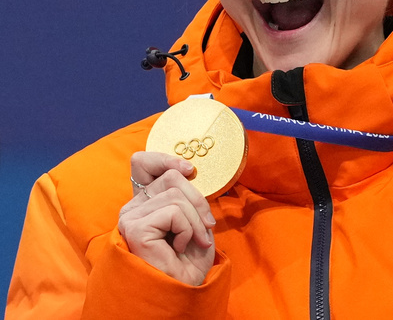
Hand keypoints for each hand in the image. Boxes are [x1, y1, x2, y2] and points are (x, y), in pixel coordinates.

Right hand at [118, 152, 216, 285]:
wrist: (181, 291)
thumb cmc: (187, 261)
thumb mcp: (193, 220)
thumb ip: (185, 195)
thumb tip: (187, 170)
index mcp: (144, 203)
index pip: (142, 163)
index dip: (164, 159)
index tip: (189, 170)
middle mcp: (132, 208)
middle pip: (171, 177)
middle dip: (198, 201)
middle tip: (205, 227)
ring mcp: (130, 217)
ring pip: (176, 195)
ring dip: (195, 221)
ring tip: (193, 242)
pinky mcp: (134, 227)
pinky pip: (174, 211)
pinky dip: (188, 229)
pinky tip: (179, 249)